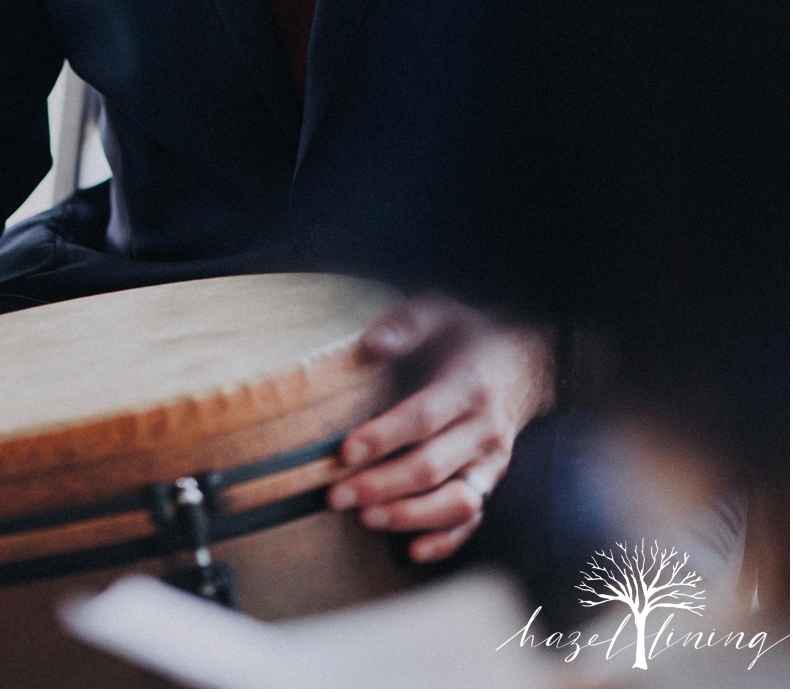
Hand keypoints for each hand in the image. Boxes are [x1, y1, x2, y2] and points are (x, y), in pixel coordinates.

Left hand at [329, 293, 555, 562]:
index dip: (384, 437)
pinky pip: (474, 518)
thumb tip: (371, 344)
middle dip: (382, 485)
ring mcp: (492, 460)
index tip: (345, 451)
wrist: (525, 360)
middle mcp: (484, 428)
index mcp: (467, 385)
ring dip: (410, 516)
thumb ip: (406, 323)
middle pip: (433, 466)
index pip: (423, 418)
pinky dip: (447, 540)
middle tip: (336, 496)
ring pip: (457, 501)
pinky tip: (413, 550)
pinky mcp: (491, 479)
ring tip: (366, 519)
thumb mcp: (440, 311)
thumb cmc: (468, 336)